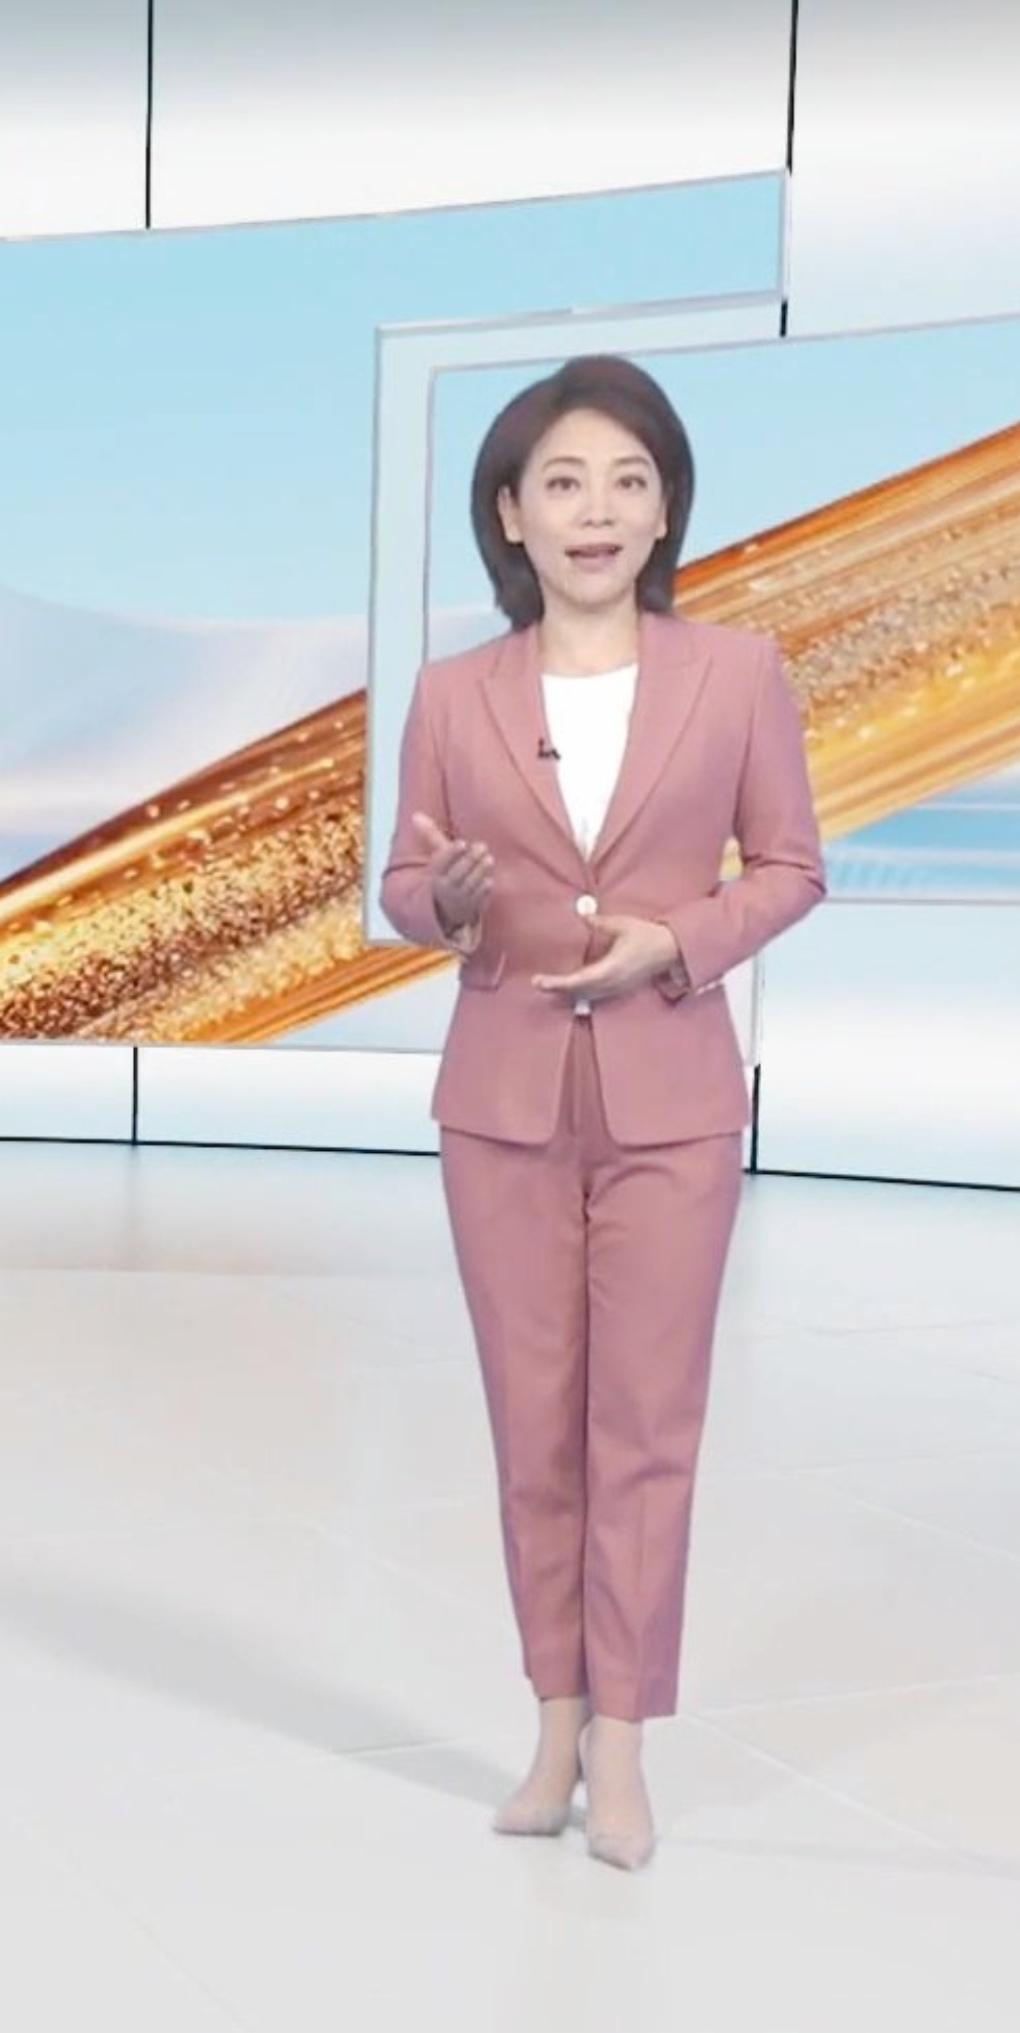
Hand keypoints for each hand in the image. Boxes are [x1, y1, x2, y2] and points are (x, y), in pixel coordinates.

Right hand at [412, 811, 493, 934]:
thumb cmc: (445, 875)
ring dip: (480, 872)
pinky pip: (479, 898)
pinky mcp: (473, 908)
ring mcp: (459, 900)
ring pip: (469, 885)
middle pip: (457, 874)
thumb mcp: (437, 858)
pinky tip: (489, 878)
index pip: (440, 864)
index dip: (451, 854)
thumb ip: (430, 836)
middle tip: (482, 846)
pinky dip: (484, 888)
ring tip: (488, 859)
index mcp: (434, 876)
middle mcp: (445, 889)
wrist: (447, 908)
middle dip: (470, 860)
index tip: (463, 843)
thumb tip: (416, 815)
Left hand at [532, 915, 680, 999]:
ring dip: (568, 992)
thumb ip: (601, 923)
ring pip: (586, 995)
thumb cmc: (648, 936)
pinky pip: (595, 994)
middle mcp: (612, 983)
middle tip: (537, 983)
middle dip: (557, 989)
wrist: (672, 951)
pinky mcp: (620, 988)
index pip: (578, 980)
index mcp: (611, 968)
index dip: (557, 983)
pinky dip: (580, 992)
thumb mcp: (623, 925)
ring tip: (549, 986)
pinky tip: (570, 988)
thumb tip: (583, 915)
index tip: (540, 981)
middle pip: (578, 992)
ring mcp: (617, 988)